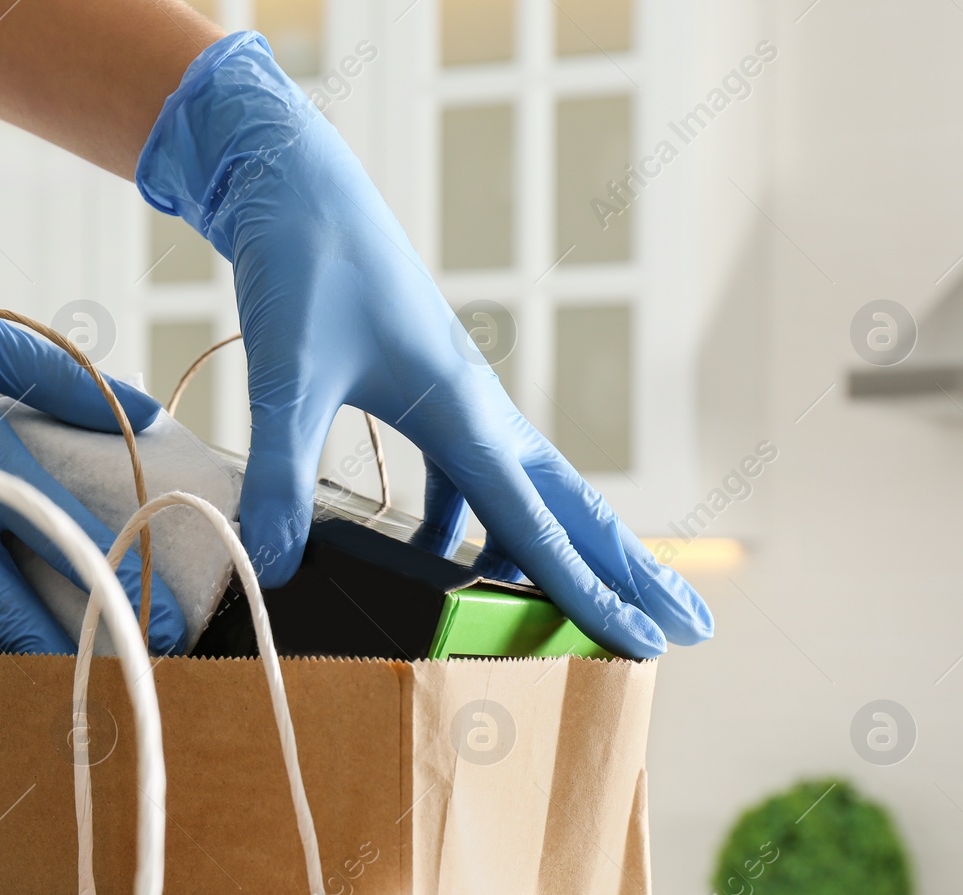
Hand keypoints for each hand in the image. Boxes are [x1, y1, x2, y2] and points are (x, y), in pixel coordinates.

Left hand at [137, 33, 710, 658]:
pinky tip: (445, 558)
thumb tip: (276, 567)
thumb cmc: (304, 266)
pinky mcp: (426, 392)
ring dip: (557, 551)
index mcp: (465, 412)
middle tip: (686, 627)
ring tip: (584, 608)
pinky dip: (473, 525)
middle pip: (572, 509)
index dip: (590, 591)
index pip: (539, 525)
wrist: (298, 186)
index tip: (647, 640)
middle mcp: (479, 410)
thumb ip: (281, 476)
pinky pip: (470, 476)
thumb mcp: (288, 376)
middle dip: (626, 573)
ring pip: (529, 493)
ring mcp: (459, 401)